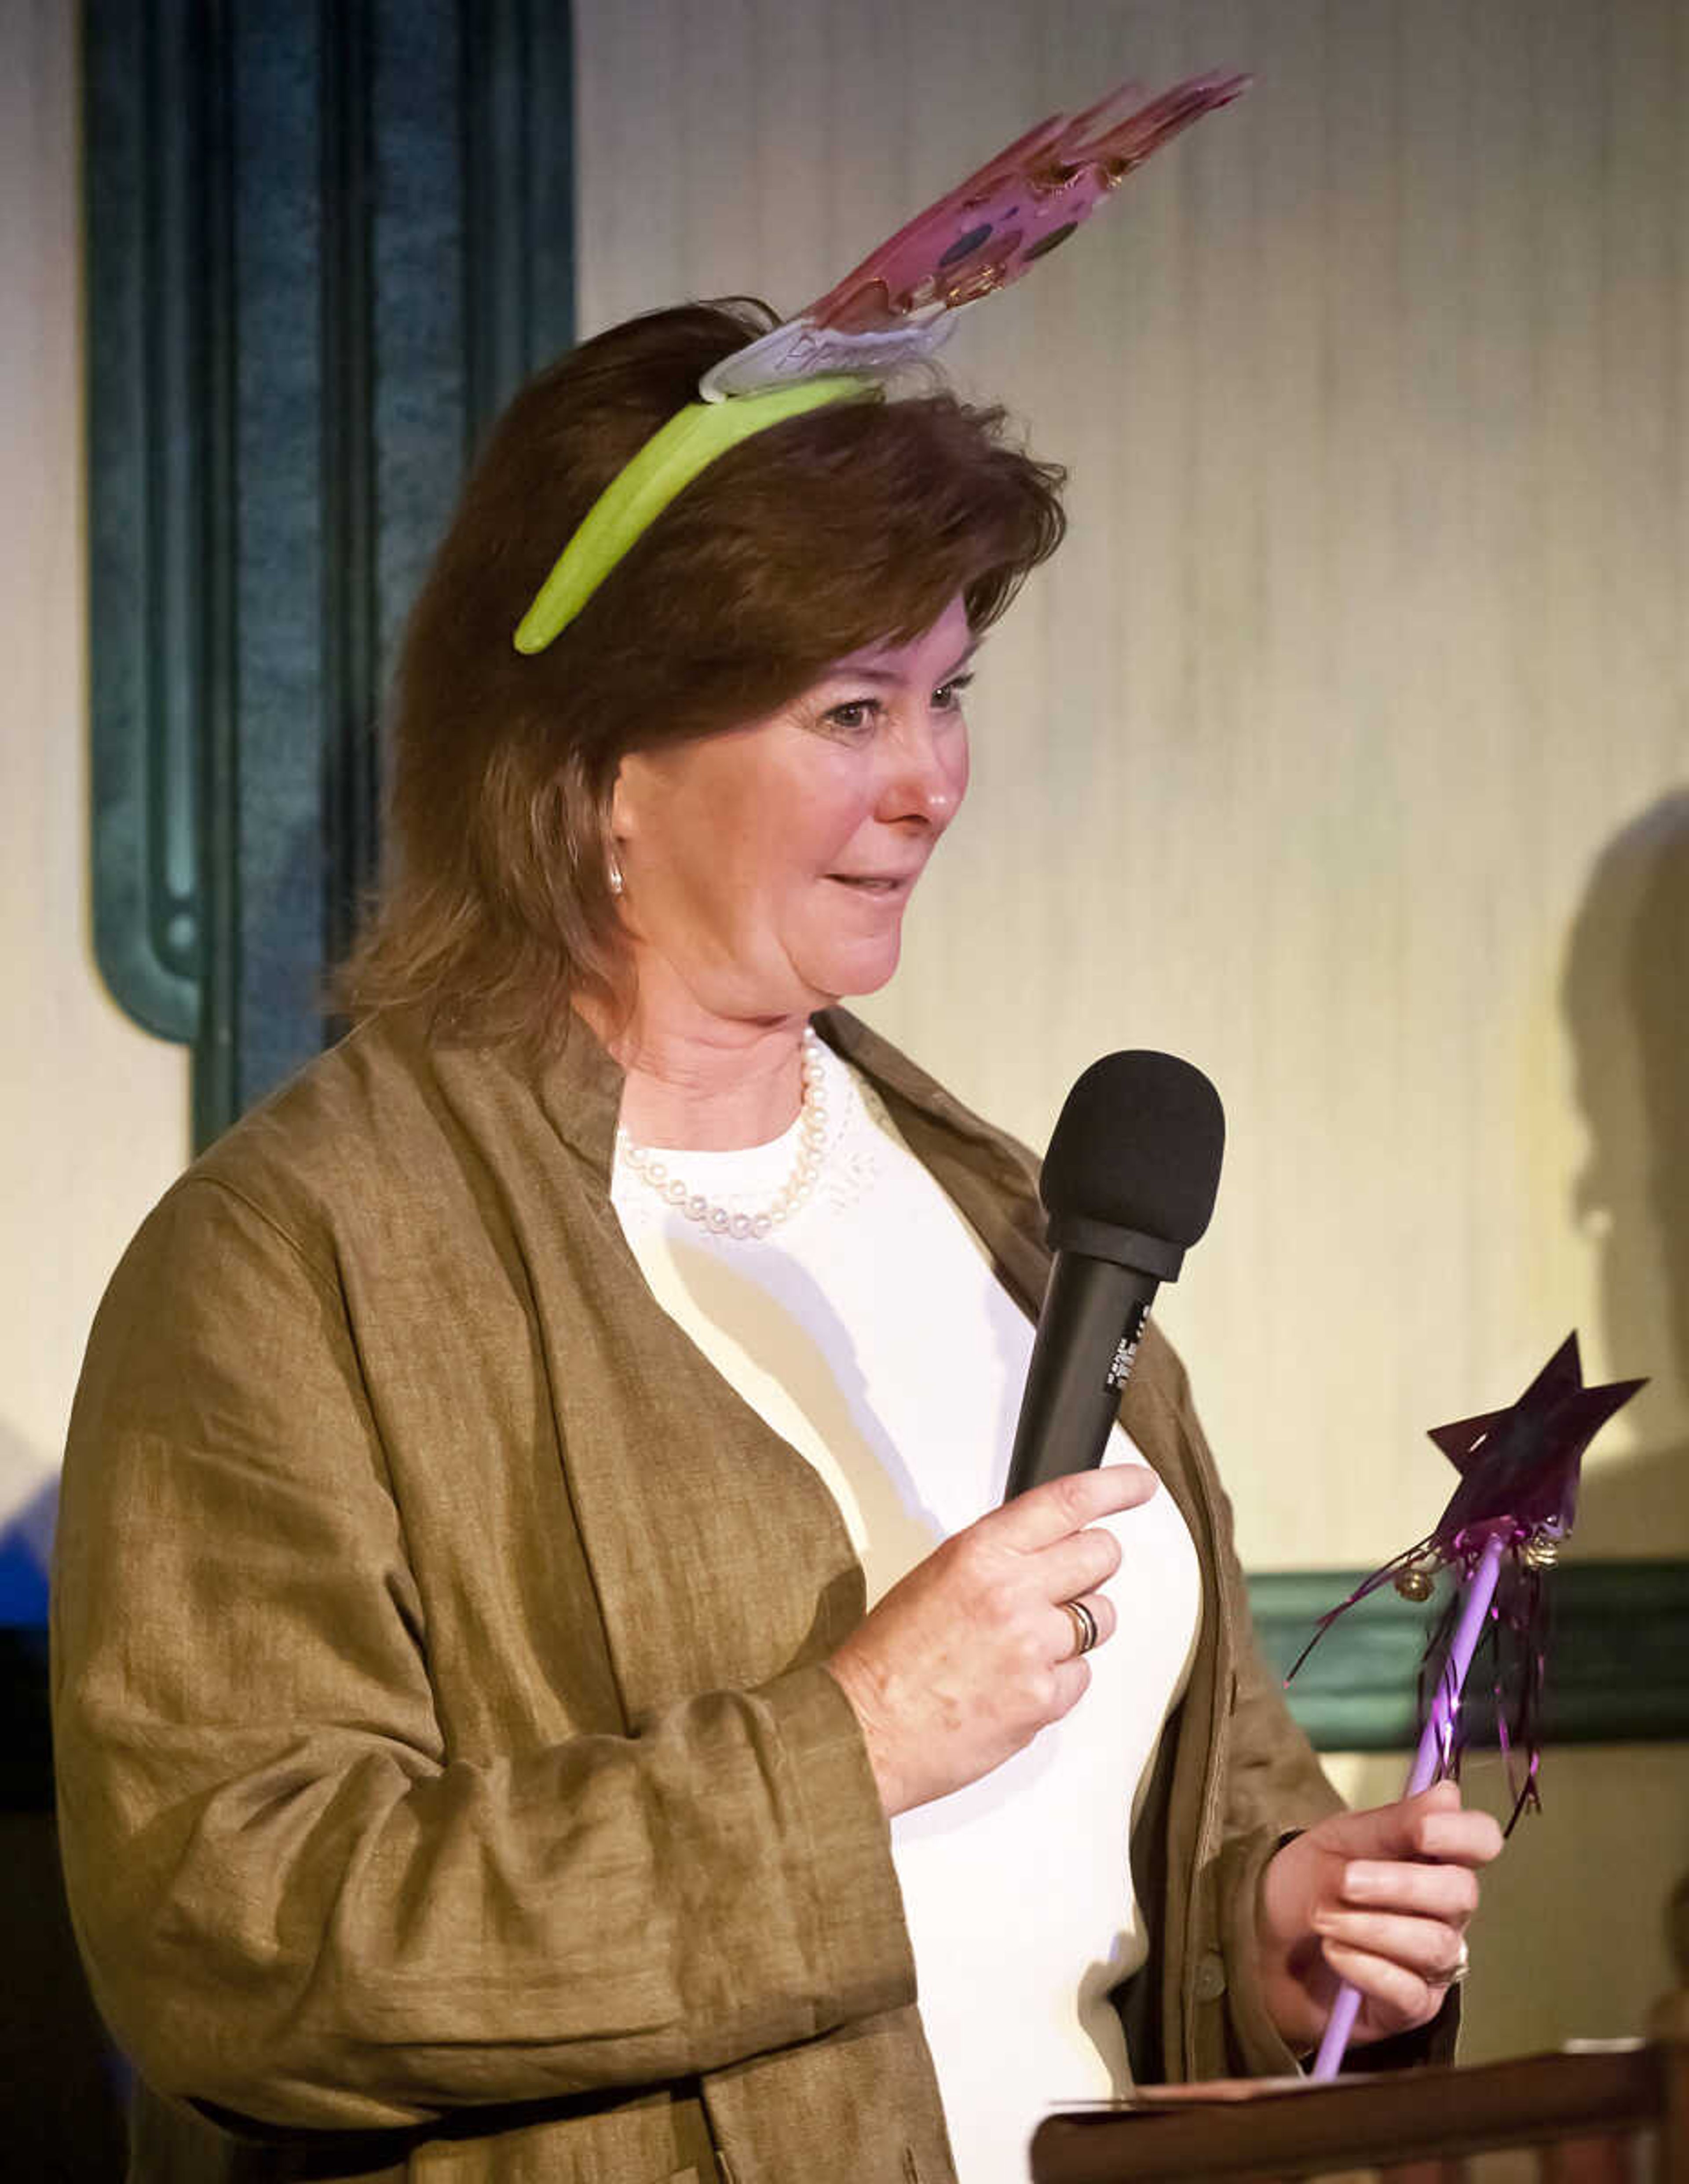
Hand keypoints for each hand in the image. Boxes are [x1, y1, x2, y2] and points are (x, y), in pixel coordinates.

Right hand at [826, 1465, 1157, 1816]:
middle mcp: (1013, 1593)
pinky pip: (1082, 1676)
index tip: (1140, 1486)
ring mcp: (1034, 1648)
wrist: (865, 1730)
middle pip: (1101, 1557)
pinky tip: (1017, 1683)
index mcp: (980, 1553)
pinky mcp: (1044, 1700)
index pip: (1067, 1502)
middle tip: (1068, 1582)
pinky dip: (1060, 1679)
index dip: (1115, 1488)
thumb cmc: (887, 1658)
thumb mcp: (935, 1578)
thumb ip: (996, 1559)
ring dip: (1077, 1626)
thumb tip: (1044, 1554)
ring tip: (1026, 1644)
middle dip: (1092, 1566)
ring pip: (1101, 1618)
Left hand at [1255, 1780, 1504, 2051]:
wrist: (1265, 1945)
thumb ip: (1393, 1823)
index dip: (1461, 1833)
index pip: (1479, 1840)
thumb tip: (1449, 1794)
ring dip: (1373, 1927)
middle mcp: (1444, 1910)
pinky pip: (1410, 1991)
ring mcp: (1432, 1961)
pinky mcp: (1412, 2006)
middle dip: (1400, 1884)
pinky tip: (1334, 1953)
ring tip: (1324, 1920)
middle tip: (1344, 1882)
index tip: (1422, 1832)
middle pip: (1461, 1893)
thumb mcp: (1337, 1843)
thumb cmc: (1306, 1886)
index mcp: (1431, 1857)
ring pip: (1436, 1944)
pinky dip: (1367, 1968)